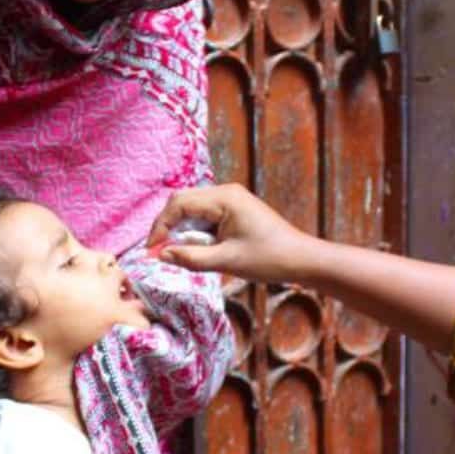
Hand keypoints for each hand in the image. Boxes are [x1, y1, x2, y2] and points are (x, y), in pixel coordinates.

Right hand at [147, 184, 318, 284]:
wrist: (302, 259)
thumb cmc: (270, 259)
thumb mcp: (227, 261)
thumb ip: (191, 257)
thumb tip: (161, 255)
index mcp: (225, 198)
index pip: (179, 204)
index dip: (160, 227)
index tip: (152, 251)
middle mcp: (226, 192)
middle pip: (182, 202)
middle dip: (167, 226)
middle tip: (159, 252)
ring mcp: (231, 199)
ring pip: (192, 209)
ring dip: (181, 230)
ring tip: (176, 253)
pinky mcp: (235, 210)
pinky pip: (205, 216)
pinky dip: (195, 231)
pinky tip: (195, 249)